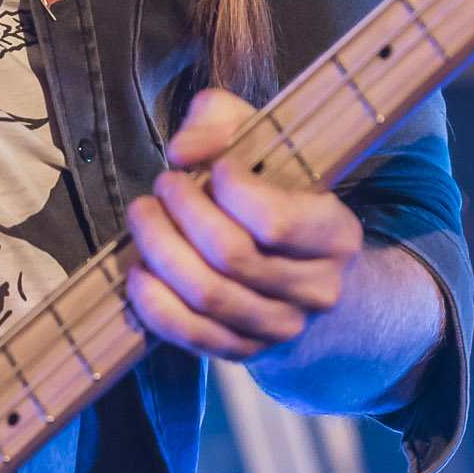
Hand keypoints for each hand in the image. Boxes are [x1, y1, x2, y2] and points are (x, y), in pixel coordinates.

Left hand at [126, 87, 364, 362]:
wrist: (303, 273)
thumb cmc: (275, 194)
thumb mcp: (262, 140)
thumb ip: (221, 121)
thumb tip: (184, 151)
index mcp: (336, 235)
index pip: (277, 222)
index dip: (232, 192)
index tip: (215, 169)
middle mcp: (317, 289)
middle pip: (231, 256)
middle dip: (182, 214)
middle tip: (163, 187)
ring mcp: (281, 326)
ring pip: (208, 295)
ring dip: (161, 251)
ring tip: (144, 217)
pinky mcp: (245, 351)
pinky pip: (193, 335)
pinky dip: (155, 304)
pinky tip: (137, 272)